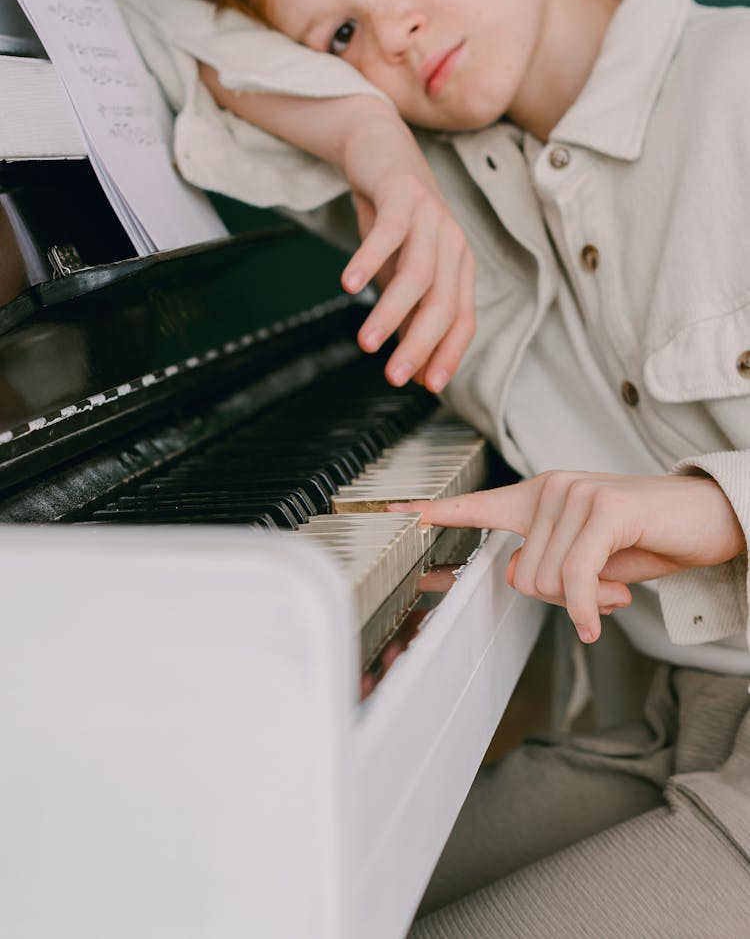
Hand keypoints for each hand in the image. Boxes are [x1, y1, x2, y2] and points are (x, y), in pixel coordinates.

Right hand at [340, 112, 475, 393]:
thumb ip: (407, 310)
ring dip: (392, 313)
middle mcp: (453, 243)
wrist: (381, 150)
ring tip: (366, 342)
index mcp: (458, 266)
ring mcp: (432, 217)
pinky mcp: (404, 194)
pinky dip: (369, 261)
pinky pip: (389, 233)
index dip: (447, 354)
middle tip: (392, 377)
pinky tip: (350, 285)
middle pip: (442, 304)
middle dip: (419, 345)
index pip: (463, 320)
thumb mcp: (401, 268)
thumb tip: (408, 363)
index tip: (427, 387)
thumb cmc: (393, 217)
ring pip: (418, 275)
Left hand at [390, 471, 745, 643]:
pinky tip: (606, 610)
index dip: (432, 513)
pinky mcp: (602, 509)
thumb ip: (550, 566)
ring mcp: (574, 494)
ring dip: (586, 599)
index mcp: (538, 499)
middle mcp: (550, 489)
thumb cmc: (645, 540)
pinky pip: (575, 576)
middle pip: (522, 576)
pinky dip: (589, 605)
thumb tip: (525, 577)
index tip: (392, 511)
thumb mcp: (588, 562)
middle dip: (564, 598)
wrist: (705, 520)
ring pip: (547, 580)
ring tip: (617, 581)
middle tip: (602, 590)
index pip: (476, 504)